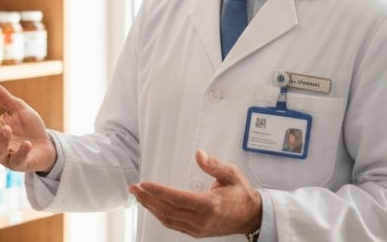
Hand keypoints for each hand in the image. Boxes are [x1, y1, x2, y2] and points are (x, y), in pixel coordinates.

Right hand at [0, 81, 57, 172]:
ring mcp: (7, 155)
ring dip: (2, 140)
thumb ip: (3, 98)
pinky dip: (21, 152)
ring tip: (7, 129)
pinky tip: (27, 144)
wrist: (47, 144)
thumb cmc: (29, 126)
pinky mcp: (19, 164)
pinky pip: (17, 160)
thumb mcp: (18, 108)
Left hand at [128, 150, 261, 237]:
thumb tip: (199, 154)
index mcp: (210, 205)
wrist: (252, 217)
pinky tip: (152, 206)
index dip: (159, 192)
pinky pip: (174, 225)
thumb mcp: (232, 174)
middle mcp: (202, 219)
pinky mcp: (197, 232)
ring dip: (151, 208)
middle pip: (168, 211)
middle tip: (133, 188)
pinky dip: (160, 215)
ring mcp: (199, 228)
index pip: (178, 199)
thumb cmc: (241, 194)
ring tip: (138, 196)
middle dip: (148, 199)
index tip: (144, 184)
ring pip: (168, 220)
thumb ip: (214, 165)